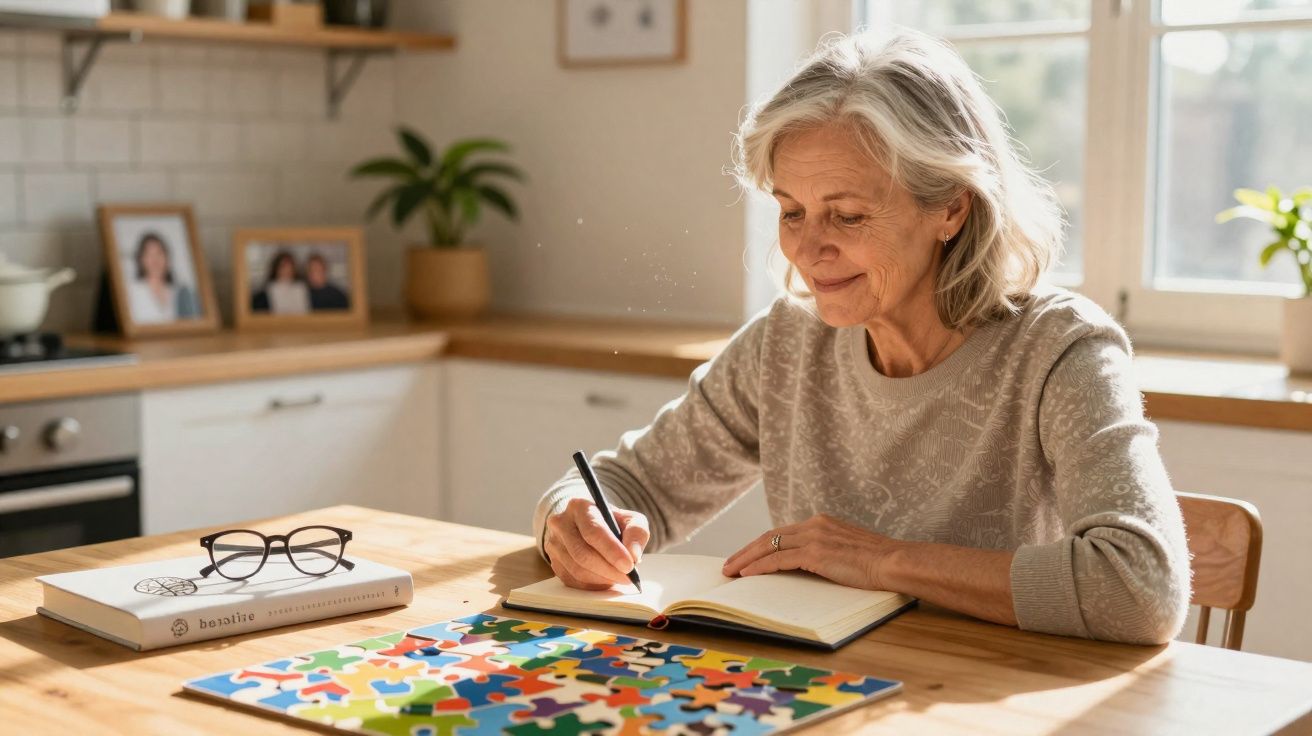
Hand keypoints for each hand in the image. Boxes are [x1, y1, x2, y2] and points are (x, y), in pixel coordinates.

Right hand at [544, 497, 649, 590]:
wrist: (589, 526)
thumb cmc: (611, 523)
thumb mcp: (630, 520)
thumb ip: (637, 533)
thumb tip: (633, 555)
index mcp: (580, 507)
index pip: (593, 531)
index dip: (611, 551)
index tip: (628, 565)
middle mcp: (561, 523)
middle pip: (583, 553)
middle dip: (608, 569)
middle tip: (628, 578)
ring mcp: (554, 543)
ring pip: (577, 570)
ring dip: (602, 579)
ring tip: (620, 579)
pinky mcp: (553, 561)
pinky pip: (572, 580)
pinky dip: (592, 585)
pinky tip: (606, 580)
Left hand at [721, 514, 902, 589]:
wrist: (894, 562)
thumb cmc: (877, 563)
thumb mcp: (847, 551)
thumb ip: (827, 552)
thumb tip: (809, 566)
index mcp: (822, 523)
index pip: (782, 533)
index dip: (760, 545)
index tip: (746, 555)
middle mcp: (814, 525)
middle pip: (770, 536)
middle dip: (746, 551)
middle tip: (728, 564)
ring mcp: (814, 537)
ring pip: (769, 546)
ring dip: (746, 559)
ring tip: (731, 571)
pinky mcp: (815, 553)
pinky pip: (778, 560)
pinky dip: (760, 567)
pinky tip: (747, 574)